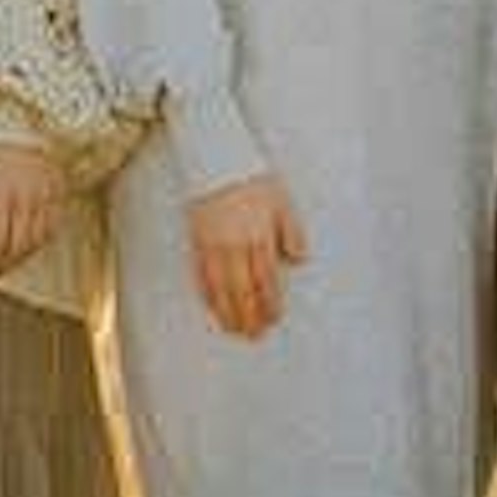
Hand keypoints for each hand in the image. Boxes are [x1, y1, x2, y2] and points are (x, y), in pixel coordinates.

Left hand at [0, 140, 65, 276]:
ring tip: (6, 263)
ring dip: (19, 257)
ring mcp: (44, 194)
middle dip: (0, 263)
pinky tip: (27, 246)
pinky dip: (38, 242)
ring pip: (34, 240)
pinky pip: (51, 227)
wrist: (28, 122)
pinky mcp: (59, 193)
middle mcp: (24, 194)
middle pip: (13, 244)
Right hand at [187, 171, 305, 338]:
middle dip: (249, 316)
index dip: (270, 303)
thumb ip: (292, 232)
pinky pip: (201, 276)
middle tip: (255, 335)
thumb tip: (299, 260)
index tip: (274, 319)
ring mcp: (213, 246)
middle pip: (242, 291)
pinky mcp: (197, 242)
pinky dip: (207, 295)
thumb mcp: (283, 202)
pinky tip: (213, 308)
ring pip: (220, 289)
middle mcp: (235, 246)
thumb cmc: (254, 180)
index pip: (266, 280)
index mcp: (259, 236)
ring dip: (227, 313)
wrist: (217, 161)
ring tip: (234, 330)